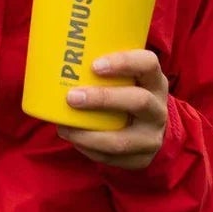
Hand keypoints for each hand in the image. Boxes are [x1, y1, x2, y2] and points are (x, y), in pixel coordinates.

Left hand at [59, 49, 170, 171]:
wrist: (149, 128)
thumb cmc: (126, 92)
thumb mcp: (127, 78)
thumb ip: (103, 67)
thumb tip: (54, 51)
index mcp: (155, 81)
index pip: (149, 64)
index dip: (124, 63)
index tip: (94, 65)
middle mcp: (158, 108)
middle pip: (138, 101)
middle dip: (102, 99)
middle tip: (72, 97)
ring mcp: (152, 136)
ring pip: (122, 139)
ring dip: (89, 135)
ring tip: (64, 127)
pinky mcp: (142, 159)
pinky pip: (114, 159)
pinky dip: (89, 150)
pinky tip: (74, 140)